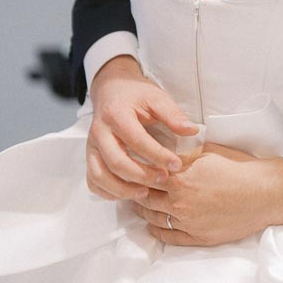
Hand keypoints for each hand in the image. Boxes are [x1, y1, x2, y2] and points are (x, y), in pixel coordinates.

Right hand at [86, 55, 199, 202]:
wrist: (111, 89)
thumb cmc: (135, 95)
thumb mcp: (156, 98)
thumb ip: (173, 115)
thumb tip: (192, 131)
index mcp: (116, 115)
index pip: (136, 140)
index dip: (157, 155)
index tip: (176, 165)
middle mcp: (99, 132)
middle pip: (116, 162)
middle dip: (141, 175)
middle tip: (164, 180)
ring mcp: (91, 147)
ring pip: (99, 176)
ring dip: (122, 190)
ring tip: (146, 192)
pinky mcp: (89, 157)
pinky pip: (92, 180)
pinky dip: (107, 192)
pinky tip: (127, 193)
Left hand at [132, 143, 282, 246]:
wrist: (266, 193)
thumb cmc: (242, 169)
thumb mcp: (210, 152)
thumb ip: (185, 154)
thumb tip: (167, 151)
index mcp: (180, 179)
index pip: (147, 176)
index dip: (137, 172)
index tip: (130, 170)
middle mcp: (179, 203)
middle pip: (146, 199)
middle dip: (136, 193)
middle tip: (128, 189)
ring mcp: (188, 223)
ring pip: (154, 218)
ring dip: (143, 211)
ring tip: (137, 205)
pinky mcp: (198, 237)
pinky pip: (169, 237)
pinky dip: (157, 231)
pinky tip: (152, 226)